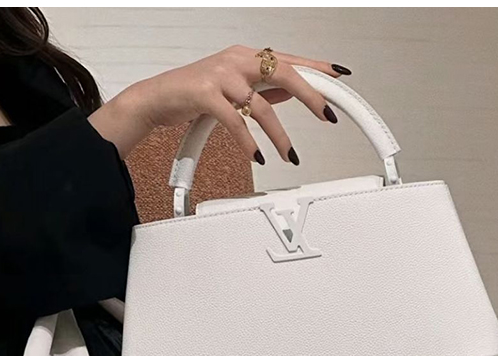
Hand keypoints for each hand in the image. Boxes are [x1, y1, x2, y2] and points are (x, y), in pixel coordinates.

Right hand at [88, 46, 350, 162]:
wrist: (158, 97)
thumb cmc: (197, 91)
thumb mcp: (236, 87)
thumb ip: (264, 88)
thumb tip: (294, 91)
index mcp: (247, 56)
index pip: (290, 59)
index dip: (317, 67)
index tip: (340, 76)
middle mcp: (237, 60)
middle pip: (283, 72)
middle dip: (310, 95)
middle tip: (328, 115)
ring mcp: (221, 76)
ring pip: (262, 105)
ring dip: (280, 135)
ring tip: (290, 156)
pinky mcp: (205, 94)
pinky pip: (236, 121)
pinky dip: (250, 142)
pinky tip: (259, 156)